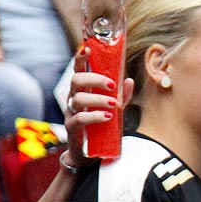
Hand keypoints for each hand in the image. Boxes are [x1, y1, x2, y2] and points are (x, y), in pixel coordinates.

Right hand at [64, 46, 133, 165]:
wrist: (90, 153)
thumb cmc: (100, 126)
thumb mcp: (114, 109)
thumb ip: (121, 95)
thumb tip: (129, 80)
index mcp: (82, 90)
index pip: (78, 70)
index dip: (80, 58)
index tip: (87, 48)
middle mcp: (73, 98)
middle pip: (76, 81)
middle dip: (94, 79)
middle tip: (111, 85)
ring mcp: (71, 113)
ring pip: (78, 99)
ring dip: (98, 99)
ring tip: (114, 104)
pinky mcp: (72, 128)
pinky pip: (79, 119)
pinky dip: (94, 116)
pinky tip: (106, 117)